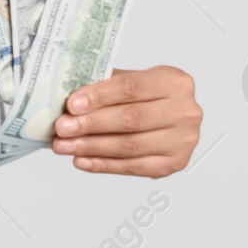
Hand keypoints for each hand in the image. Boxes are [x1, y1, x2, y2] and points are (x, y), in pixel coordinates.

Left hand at [50, 66, 200, 177]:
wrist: (174, 114)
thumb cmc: (149, 95)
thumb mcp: (133, 79)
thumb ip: (106, 86)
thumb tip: (70, 100)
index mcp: (174, 82)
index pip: (131, 88)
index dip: (99, 96)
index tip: (72, 104)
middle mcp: (184, 112)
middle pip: (130, 119)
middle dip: (91, 124)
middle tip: (63, 128)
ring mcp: (182, 140)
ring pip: (130, 146)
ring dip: (92, 147)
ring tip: (65, 146)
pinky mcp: (174, 163)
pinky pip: (134, 167)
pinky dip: (104, 165)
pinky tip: (83, 160)